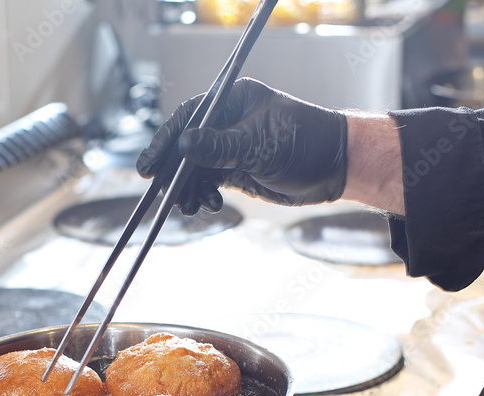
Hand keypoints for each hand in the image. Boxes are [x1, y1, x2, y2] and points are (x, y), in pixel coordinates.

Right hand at [136, 78, 347, 214]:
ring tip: (189, 207)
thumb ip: (220, 146)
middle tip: (164, 195)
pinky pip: (209, 182)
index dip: (165, 142)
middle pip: (186, 146)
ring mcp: (230, 146)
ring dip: (189, 189)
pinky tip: (209, 205)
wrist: (335, 167)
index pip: (188, 118)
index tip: (148, 166)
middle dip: (174, 172)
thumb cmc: (306, 142)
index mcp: (232, 100)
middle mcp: (227, 121)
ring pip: (195, 168)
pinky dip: (204, 195)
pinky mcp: (236, 169)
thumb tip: (184, 145)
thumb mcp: (260, 144)